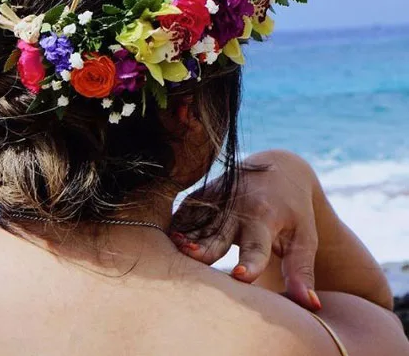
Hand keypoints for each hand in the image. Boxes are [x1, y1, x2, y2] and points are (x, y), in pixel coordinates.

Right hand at [170, 149, 321, 310]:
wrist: (279, 168)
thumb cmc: (294, 211)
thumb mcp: (304, 237)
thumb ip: (301, 271)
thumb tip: (311, 308)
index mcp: (266, 218)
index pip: (258, 244)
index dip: (251, 261)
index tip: (241, 277)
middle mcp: (239, 206)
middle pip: (219, 233)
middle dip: (205, 246)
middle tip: (192, 258)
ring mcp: (218, 197)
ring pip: (197, 221)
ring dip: (184, 235)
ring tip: (174, 248)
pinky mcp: (203, 193)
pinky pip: (185, 210)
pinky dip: (174, 223)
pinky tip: (166, 239)